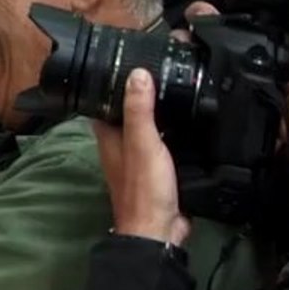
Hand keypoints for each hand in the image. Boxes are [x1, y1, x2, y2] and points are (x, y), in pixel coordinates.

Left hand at [94, 69, 188, 243]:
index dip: (112, 80)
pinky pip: (161, 141)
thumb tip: (136, 72)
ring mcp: (136, 157)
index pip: (103, 100)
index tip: (127, 58)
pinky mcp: (155, 169)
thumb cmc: (144, 188)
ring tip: (174, 86)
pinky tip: (185, 120)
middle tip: (158, 68)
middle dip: (139, 92)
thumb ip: (138, 109)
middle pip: (125, 110)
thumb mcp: (142, 142)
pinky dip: (170, 130)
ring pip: (144, 125)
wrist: (159, 231)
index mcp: (107, 135)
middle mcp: (118, 144)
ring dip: (156, 110)